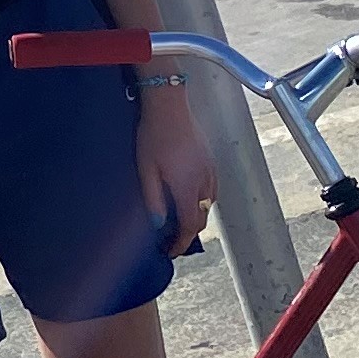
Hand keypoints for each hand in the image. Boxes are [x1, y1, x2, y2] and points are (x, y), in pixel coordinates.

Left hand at [137, 87, 214, 258]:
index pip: (190, 226)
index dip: (181, 243)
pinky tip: (191, 197)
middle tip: (172, 240)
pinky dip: (203, 201)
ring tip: (180, 221)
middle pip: (201, 218)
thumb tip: (158, 224)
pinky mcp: (211, 161)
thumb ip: (153, 198)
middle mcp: (203, 183)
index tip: (171, 251)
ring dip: (196, 216)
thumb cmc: (154, 135)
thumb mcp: (146, 169)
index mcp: (187, 187)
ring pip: (208, 205)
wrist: (169, 106)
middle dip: (189, 233)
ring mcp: (210, 171)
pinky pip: (212, 190)